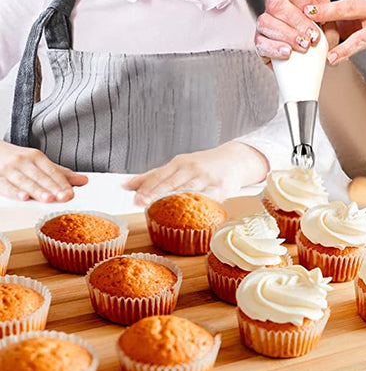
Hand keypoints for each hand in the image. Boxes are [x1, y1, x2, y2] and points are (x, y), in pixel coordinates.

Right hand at [0, 141, 87, 201]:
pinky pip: (5, 186)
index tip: (71, 193)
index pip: (53, 171)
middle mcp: (24, 161)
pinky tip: (23, 197)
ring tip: (48, 199)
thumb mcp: (38, 162)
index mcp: (37, 157)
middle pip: (41, 177)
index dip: (62, 183)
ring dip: (37, 191)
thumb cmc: (18, 160)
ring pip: (25, 182)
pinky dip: (14, 192)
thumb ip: (59, 173)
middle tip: (64, 197)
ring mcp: (10, 169)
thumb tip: (83, 181)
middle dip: (53, 188)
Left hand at [122, 142, 267, 205]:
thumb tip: (125, 185)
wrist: (234, 159)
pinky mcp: (221, 188)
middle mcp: (192, 168)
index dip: (147, 186)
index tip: (134, 197)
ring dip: (173, 199)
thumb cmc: (203, 164)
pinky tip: (189, 211)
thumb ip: (153, 176)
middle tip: (140, 202)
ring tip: (160, 208)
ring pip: (188, 190)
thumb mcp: (179, 165)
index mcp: (180, 163)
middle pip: (171, 182)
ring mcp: (207, 178)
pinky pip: (208, 198)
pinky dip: (198, 203)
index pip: (160, 175)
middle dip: (155, 192)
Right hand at [255, 0, 339, 61]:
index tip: (316, 5)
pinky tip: (288, 51)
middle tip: (314, 34)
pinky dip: (275, 47)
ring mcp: (266, 21)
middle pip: (278, 2)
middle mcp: (277, 4)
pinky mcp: (260, 41)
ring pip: (268, 20)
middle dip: (298, 20)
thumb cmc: (322, 30)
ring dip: (289, 34)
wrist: (319, 56)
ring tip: (304, 45)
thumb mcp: (327, 9)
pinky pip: (261, 42)